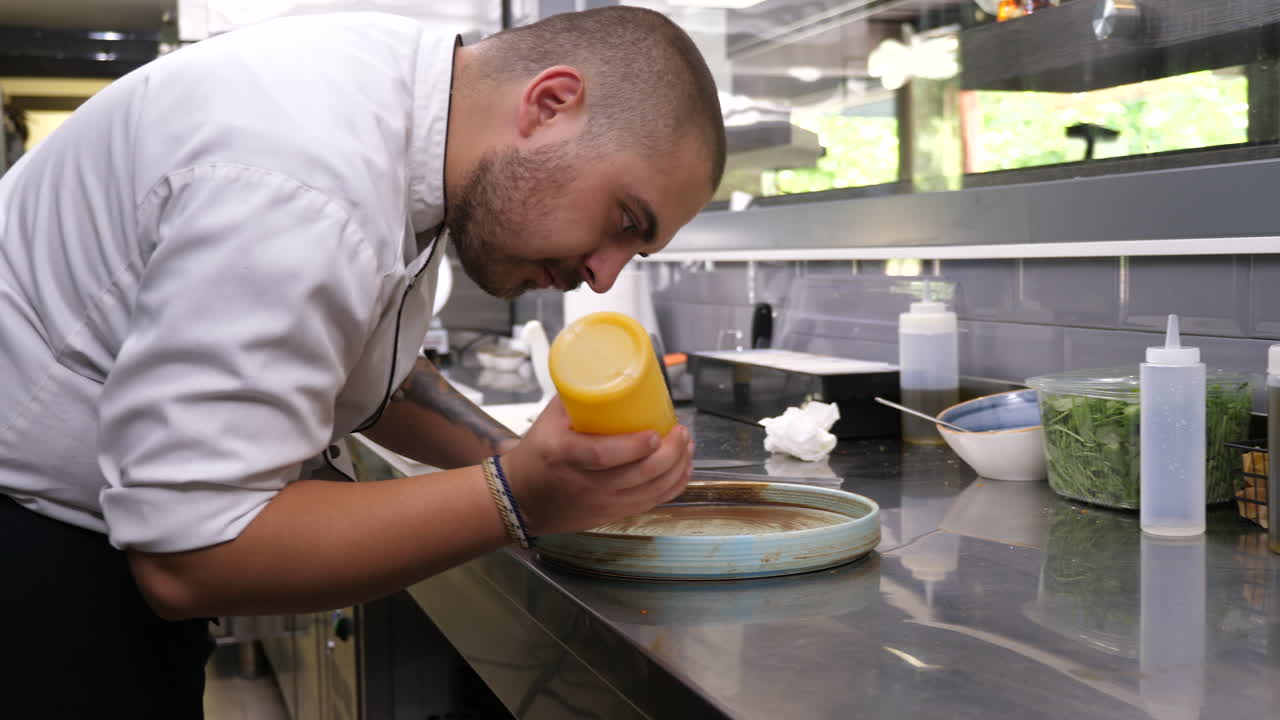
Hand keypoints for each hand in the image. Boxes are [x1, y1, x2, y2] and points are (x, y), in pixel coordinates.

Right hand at [499, 396, 692, 535]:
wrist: (521, 500)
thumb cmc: (536, 455)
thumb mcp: (548, 420)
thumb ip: (578, 396)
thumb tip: (610, 368)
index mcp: (565, 456)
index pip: (604, 455)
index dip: (635, 446)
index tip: (655, 433)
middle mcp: (586, 484)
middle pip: (639, 475)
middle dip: (670, 454)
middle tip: (681, 432)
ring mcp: (601, 504)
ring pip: (651, 491)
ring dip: (677, 468)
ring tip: (687, 446)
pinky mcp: (612, 515)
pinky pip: (651, 503)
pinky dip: (672, 486)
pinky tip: (683, 470)